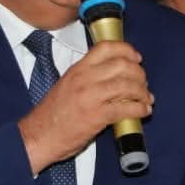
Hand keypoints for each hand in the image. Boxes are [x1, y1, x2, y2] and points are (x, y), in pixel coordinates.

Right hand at [18, 40, 152, 172]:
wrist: (38, 136)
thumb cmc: (52, 115)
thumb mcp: (66, 85)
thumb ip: (87, 77)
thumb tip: (113, 76)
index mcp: (77, 69)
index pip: (106, 47)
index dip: (126, 50)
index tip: (136, 58)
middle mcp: (84, 78)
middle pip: (122, 64)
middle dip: (139, 73)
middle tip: (143, 83)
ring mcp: (90, 96)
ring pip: (127, 85)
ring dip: (142, 92)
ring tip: (146, 99)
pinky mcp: (96, 116)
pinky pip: (126, 108)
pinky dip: (140, 108)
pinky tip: (143, 111)